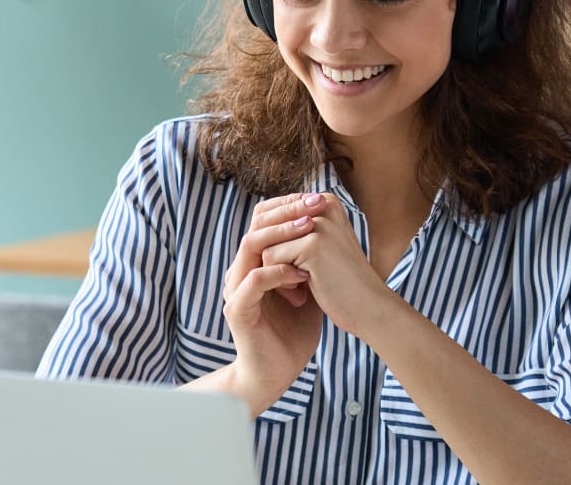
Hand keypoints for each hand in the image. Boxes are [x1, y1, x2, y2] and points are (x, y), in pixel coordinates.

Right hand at [221, 193, 326, 414]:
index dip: (289, 205)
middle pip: (255, 225)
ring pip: (250, 246)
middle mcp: (241, 270)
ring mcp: (236, 289)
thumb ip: (311, 259)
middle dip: (287, 211)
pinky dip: (279, 272)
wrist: (276, 372)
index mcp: (255, 262)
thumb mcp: (307, 287)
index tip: (318, 198)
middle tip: (315, 205)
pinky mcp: (237, 309)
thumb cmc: (292, 332)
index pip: (264, 219)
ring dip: (282, 235)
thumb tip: (334, 228)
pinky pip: (254, 280)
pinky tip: (303, 275)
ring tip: (309, 230)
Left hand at [261, 193, 399, 337]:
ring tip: (300, 286)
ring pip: (266, 244)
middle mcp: (322, 205)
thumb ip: (294, 228)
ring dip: (276, 271)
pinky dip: (280, 281)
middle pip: (269, 229)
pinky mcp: (312, 244)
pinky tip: (302, 293)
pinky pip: (270, 259)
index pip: (276, 216)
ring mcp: (318, 224)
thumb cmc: (342, 281)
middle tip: (295, 281)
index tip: (299, 267)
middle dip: (275, 258)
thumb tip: (258, 215)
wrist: (369, 308)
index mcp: (326, 201)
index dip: (278, 246)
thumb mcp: (319, 246)